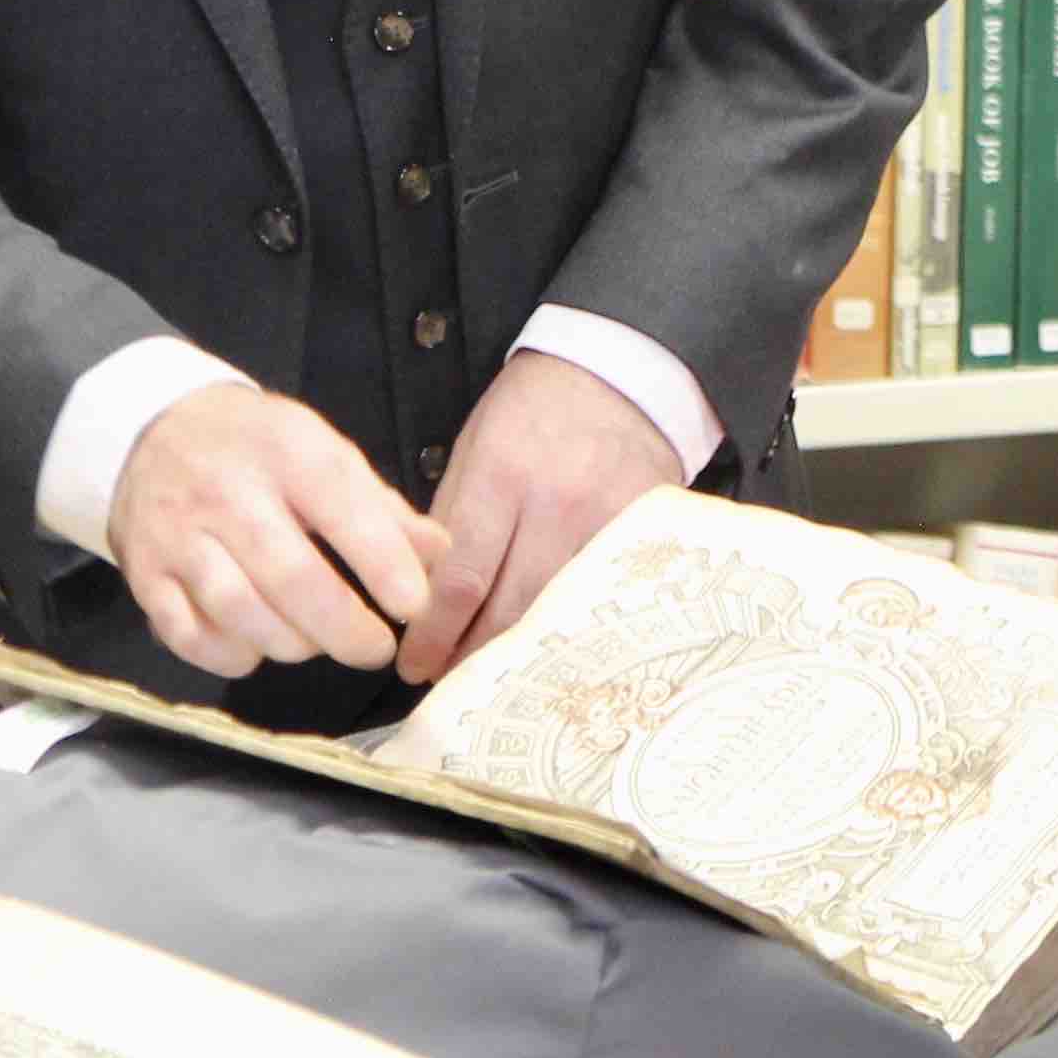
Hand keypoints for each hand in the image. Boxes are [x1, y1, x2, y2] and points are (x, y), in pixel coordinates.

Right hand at [107, 382, 446, 684]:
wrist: (156, 433)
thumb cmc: (261, 449)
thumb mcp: (325, 453)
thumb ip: (382, 509)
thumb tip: (441, 555)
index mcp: (289, 453)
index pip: (344, 510)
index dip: (384, 565)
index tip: (415, 606)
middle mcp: (229, 494)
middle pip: (290, 576)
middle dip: (343, 626)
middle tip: (376, 650)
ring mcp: (180, 537)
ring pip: (238, 611)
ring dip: (290, 643)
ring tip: (318, 643)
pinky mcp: (145, 575)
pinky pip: (186, 635)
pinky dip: (229, 655)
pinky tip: (257, 648)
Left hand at [400, 348, 686, 681]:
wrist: (616, 373)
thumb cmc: (531, 412)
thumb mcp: (473, 451)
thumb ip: (451, 524)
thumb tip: (423, 602)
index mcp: (501, 478)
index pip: (460, 583)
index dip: (432, 637)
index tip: (412, 666)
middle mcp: (556, 504)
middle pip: (509, 611)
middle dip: (472, 658)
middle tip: (449, 684)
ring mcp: (608, 521)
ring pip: (559, 614)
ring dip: (521, 653)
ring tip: (494, 677)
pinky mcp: (645, 531)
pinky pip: (605, 598)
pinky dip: (574, 627)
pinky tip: (552, 647)